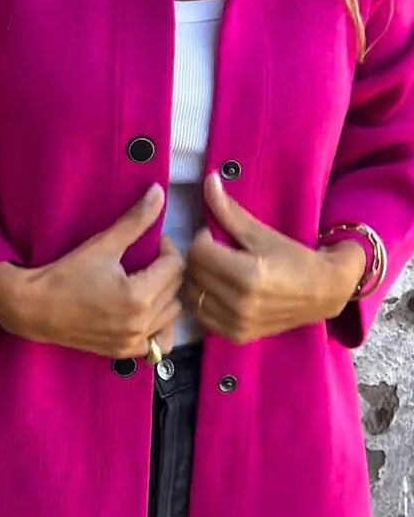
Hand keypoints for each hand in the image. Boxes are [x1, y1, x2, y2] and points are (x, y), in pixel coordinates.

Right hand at [0, 184, 184, 358]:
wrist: (34, 308)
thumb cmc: (67, 273)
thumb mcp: (103, 244)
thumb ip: (135, 220)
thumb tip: (160, 192)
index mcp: (139, 296)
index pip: (175, 265)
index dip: (166, 248)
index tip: (151, 242)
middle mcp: (141, 323)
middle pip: (176, 288)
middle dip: (166, 269)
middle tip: (147, 259)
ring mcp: (134, 342)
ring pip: (172, 313)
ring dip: (165, 295)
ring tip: (146, 282)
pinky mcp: (125, 352)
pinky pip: (158, 342)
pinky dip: (157, 325)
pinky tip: (144, 312)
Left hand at [181, 171, 365, 343]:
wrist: (324, 292)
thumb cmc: (294, 257)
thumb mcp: (261, 233)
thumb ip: (230, 211)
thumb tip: (209, 180)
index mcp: (247, 275)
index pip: (198, 252)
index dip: (203, 239)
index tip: (217, 237)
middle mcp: (240, 304)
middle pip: (193, 273)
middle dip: (198, 258)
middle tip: (214, 251)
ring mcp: (237, 324)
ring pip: (192, 296)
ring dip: (197, 280)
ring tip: (215, 270)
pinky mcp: (236, 337)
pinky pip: (201, 317)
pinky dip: (203, 302)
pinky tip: (217, 291)